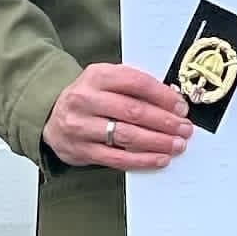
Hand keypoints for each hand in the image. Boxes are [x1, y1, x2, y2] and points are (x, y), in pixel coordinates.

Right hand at [45, 61, 191, 170]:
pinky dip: (142, 160)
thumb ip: (133, 86)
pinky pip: (117, 158)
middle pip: (133, 110)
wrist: (52, 117)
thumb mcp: (106, 81)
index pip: (136, 82)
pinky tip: (159, 158)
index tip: (181, 107)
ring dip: (157, 141)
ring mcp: (81, 126)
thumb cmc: (89, 98)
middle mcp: (86, 99)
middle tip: (184, 128)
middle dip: (164, 121)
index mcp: (97, 75)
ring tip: (177, 144)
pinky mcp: (81, 150)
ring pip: (126, 135)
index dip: (162, 96)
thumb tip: (171, 100)